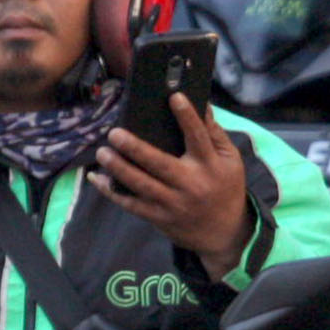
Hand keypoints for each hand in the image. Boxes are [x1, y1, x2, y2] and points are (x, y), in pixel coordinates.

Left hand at [91, 93, 253, 271]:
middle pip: (160, 164)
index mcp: (210, 165)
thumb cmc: (225, 187)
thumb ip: (215, 134)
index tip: (174, 97)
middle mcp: (191, 184)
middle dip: (135, 148)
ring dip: (119, 169)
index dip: (187, 117)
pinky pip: (132, 204)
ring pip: (142, 185)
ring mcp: (173, 203)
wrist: (224, 233)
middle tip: (114, 133)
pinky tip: (97, 179)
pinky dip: (113, 192)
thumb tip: (202, 103)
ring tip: (102, 153)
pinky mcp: (160, 217)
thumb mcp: (231, 160)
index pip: (198, 137)